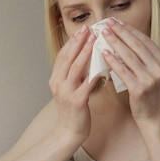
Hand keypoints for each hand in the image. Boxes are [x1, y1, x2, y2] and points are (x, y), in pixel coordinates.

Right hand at [49, 25, 98, 142]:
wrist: (69, 131)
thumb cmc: (73, 110)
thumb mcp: (69, 89)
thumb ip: (74, 74)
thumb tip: (86, 56)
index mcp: (55, 79)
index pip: (63, 55)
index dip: (72, 41)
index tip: (83, 29)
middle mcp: (58, 83)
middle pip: (67, 57)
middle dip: (78, 41)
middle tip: (89, 28)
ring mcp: (66, 92)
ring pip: (76, 67)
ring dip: (86, 52)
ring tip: (95, 40)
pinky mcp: (77, 101)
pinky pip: (87, 83)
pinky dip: (95, 72)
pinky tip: (103, 63)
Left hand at [100, 18, 159, 123]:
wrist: (154, 117)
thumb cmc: (149, 95)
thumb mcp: (152, 73)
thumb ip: (144, 58)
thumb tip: (125, 39)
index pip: (145, 41)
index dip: (130, 30)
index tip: (118, 21)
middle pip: (137, 45)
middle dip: (121, 32)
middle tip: (108, 23)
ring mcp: (151, 79)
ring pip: (129, 56)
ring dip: (115, 43)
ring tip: (103, 34)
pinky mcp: (140, 89)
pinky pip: (123, 71)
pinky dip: (113, 61)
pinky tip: (104, 53)